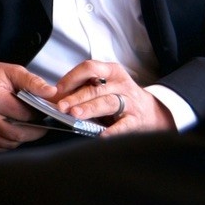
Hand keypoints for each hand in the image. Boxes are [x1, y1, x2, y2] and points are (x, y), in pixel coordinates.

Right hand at [0, 57, 56, 151]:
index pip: (25, 115)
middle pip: (18, 134)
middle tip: (42, 124)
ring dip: (22, 137)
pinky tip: (13, 129)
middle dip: (35, 131)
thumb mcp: (10, 71)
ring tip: (28, 125)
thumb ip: (32, 82)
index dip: (39, 114)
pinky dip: (9, 141)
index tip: (45, 112)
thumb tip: (52, 93)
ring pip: (9, 143)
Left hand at [55, 60, 175, 135]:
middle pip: (96, 87)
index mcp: (111, 71)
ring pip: (108, 102)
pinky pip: (123, 125)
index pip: (90, 67)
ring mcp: (129, 101)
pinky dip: (112, 131)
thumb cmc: (120, 97)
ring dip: (90, 108)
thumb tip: (54, 95)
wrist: (151, 111)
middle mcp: (121, 84)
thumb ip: (83, 87)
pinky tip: (101, 136)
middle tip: (62, 106)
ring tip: (76, 114)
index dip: (72, 77)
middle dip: (77, 96)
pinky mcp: (135, 120)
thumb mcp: (106, 85)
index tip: (58, 89)